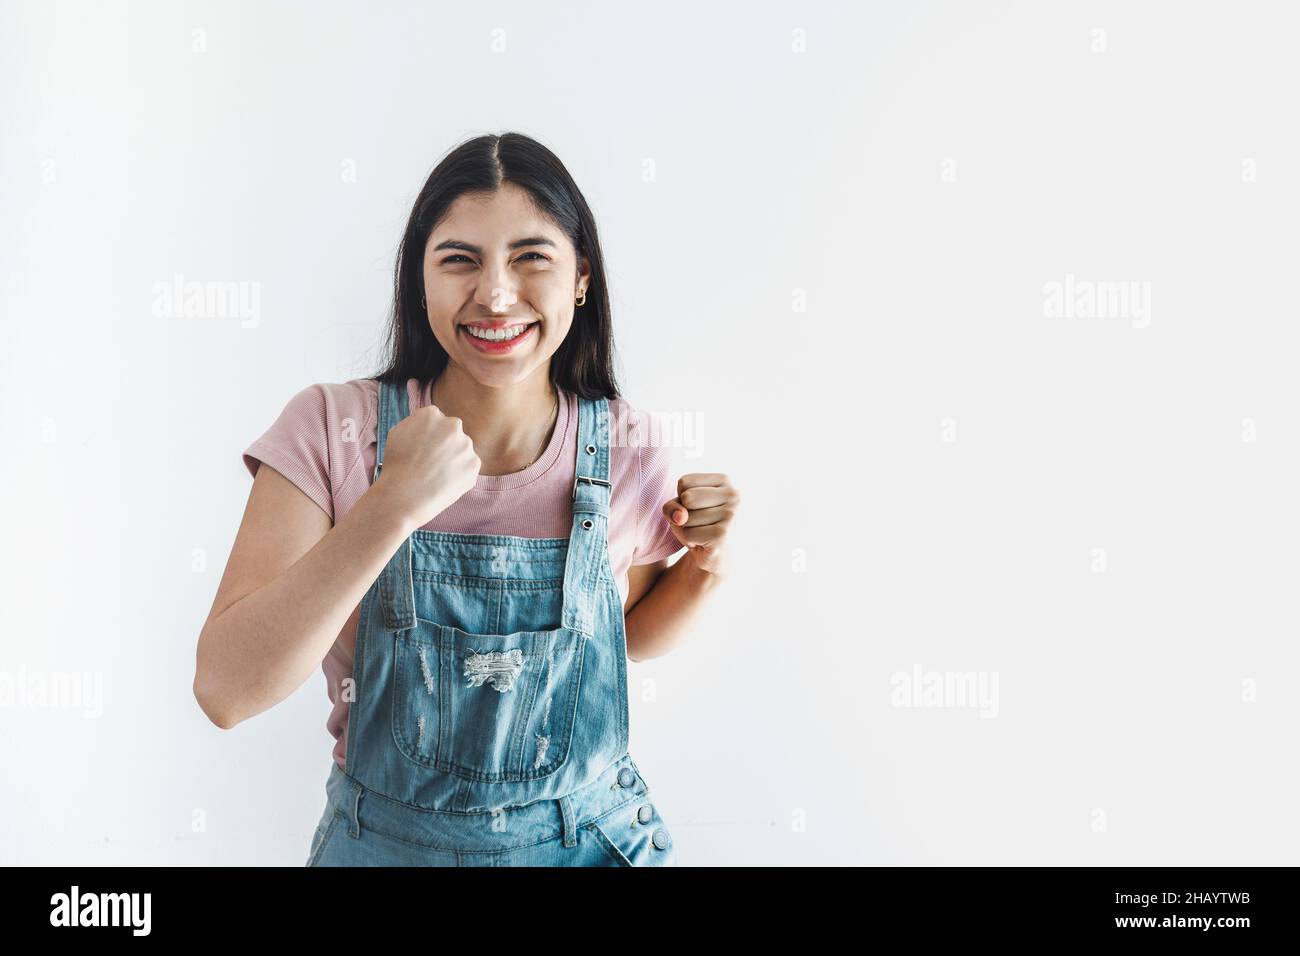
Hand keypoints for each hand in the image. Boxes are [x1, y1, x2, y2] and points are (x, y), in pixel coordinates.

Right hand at [376, 403, 480, 529]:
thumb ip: (416, 423)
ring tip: (436, 476)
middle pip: (452, 434)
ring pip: (462, 451)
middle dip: (444, 446)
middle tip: (431, 464)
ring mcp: (466, 444)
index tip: (423, 450)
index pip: (437, 421)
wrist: (405, 495)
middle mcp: (452, 425)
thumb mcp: (397, 433)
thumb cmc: (396, 466)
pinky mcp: (474, 463)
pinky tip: (444, 483)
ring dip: (453, 460)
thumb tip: (428, 424)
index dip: (430, 438)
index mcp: (432, 414)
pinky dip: (460, 475)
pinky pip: (468, 468)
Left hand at [661, 472, 738, 576]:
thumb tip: (681, 517)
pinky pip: (689, 534)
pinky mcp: (723, 534)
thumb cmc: (696, 524)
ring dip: (686, 528)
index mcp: (724, 480)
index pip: (684, 482)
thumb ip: (671, 505)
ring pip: (686, 517)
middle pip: (686, 497)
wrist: (714, 555)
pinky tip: (702, 542)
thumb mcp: (678, 508)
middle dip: (683, 513)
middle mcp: (733, 494)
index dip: (681, 497)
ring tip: (701, 532)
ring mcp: (731, 514)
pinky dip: (688, 540)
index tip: (696, 507)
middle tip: (698, 522)